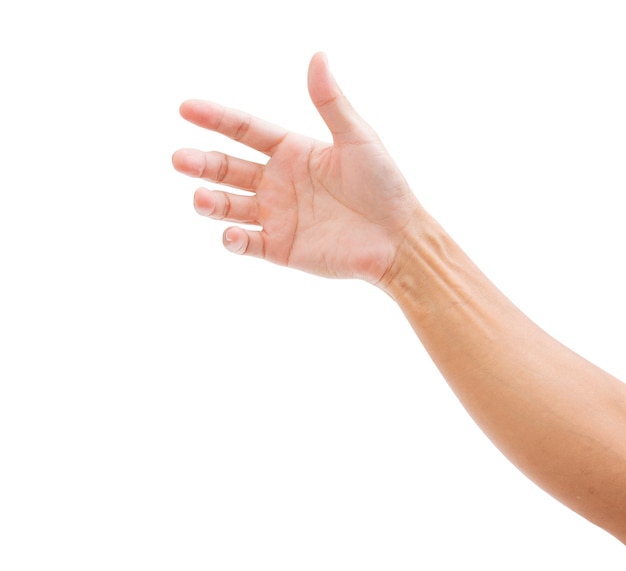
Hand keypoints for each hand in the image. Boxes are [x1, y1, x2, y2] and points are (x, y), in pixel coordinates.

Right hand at [172, 53, 420, 283]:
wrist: (397, 238)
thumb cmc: (384, 185)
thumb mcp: (358, 138)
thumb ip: (330, 102)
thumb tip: (317, 55)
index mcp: (293, 152)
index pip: (245, 131)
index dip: (216, 118)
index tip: (185, 108)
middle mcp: (278, 182)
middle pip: (228, 168)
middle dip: (202, 163)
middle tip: (179, 160)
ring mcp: (277, 217)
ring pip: (230, 207)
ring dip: (211, 202)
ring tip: (202, 198)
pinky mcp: (280, 248)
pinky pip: (248, 244)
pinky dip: (234, 240)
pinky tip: (232, 234)